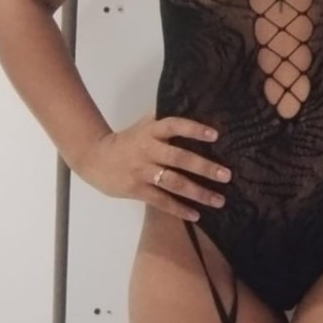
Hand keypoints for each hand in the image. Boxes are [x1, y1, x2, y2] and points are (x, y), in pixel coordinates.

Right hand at [75, 110, 231, 220]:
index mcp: (151, 131)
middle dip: (204, 167)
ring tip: (219, 200)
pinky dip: (179, 209)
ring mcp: (142, 171)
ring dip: (198, 192)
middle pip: (179, 158)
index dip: (194, 129)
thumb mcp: (143, 125)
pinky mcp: (137, 190)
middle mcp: (148, 150)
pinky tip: (197, 215)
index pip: (174, 126)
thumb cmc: (127, 140)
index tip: (215, 135)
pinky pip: (161, 201)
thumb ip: (163, 120)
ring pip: (174, 183)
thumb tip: (192, 107)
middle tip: (226, 175)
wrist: (95, 158)